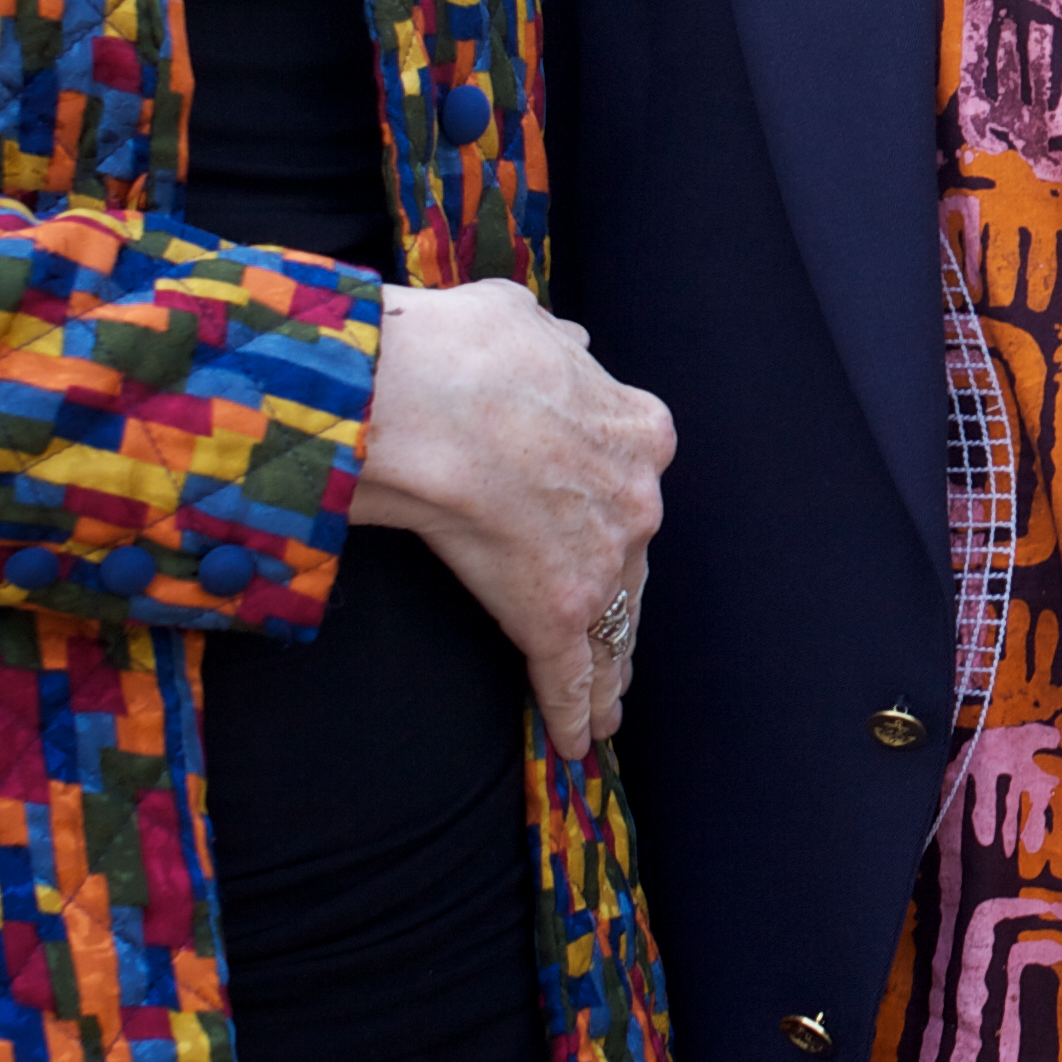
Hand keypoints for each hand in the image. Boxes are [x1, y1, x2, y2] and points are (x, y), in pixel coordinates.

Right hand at [351, 279, 675, 759]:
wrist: (426, 402)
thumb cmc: (462, 352)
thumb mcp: (523, 320)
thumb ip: (555, 341)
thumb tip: (569, 339)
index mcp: (635, 428)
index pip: (633, 479)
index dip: (618, 509)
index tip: (612, 528)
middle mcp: (636, 498)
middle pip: (633, 558)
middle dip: (621, 593)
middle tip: (616, 631)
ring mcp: (604, 562)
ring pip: (616, 625)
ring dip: (611, 666)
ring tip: (609, 705)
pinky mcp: (559, 615)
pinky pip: (573, 675)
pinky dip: (575, 710)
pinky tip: (579, 741)